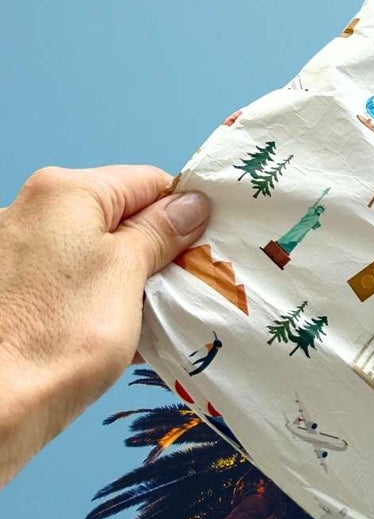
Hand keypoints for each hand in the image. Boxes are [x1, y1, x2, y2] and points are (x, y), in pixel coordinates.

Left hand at [0, 166, 211, 488]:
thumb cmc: (62, 335)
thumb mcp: (128, 273)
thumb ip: (160, 232)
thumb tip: (191, 204)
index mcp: (62, 192)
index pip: (147, 183)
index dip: (184, 214)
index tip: (208, 250)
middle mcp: (28, 210)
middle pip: (116, 218)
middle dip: (155, 250)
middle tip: (186, 287)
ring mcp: (12, 253)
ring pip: (93, 253)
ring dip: (129, 280)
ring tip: (152, 316)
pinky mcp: (8, 292)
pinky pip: (68, 282)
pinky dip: (97, 299)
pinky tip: (116, 332)